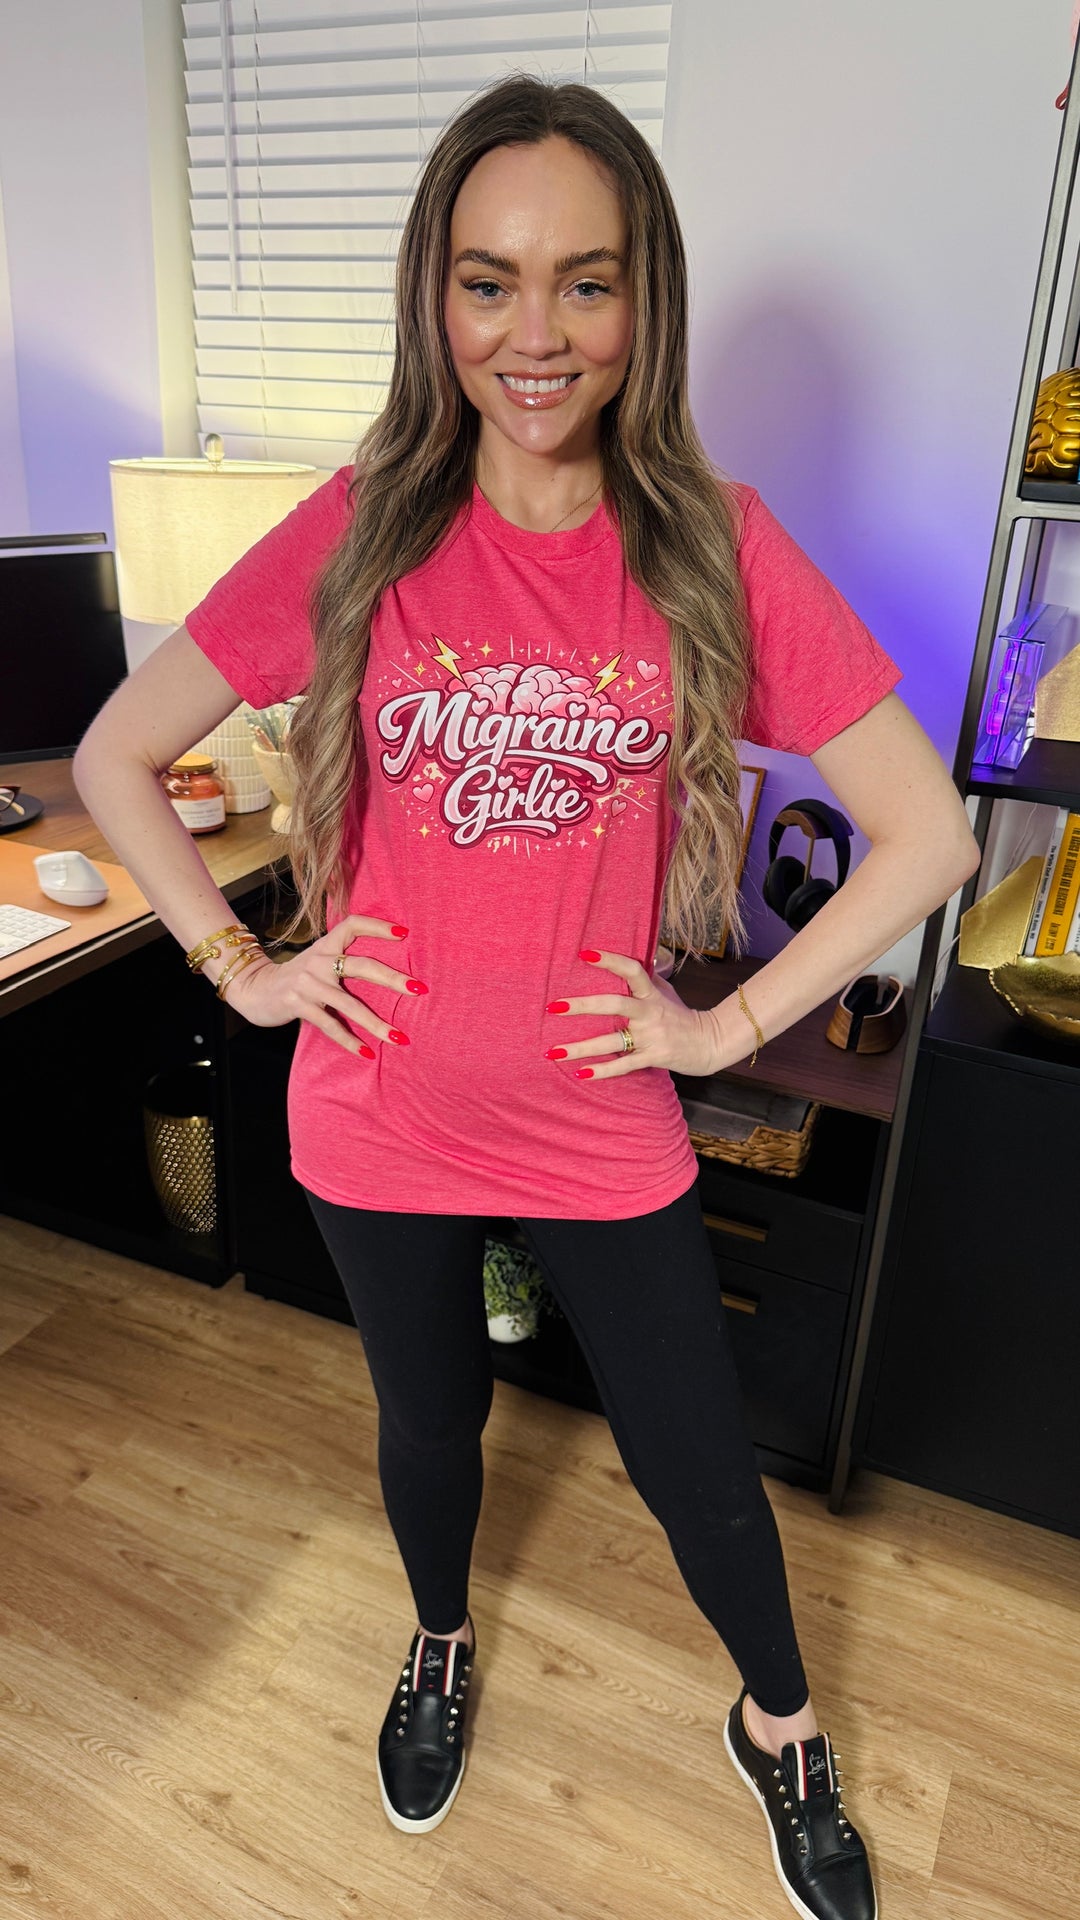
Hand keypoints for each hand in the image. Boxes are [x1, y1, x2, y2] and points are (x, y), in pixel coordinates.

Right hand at [224, 913, 422, 1057]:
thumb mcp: (317, 960)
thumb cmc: (296, 977)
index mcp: (325, 945)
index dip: (378, 926)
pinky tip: (366, 1053)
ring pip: (349, 1004)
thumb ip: (341, 958)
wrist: (254, 989)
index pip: (353, 925)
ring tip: (399, 1038)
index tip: (404, 933)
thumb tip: (384, 969)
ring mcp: (308, 984)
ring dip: (377, 1023)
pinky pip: (330, 1025)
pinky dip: (349, 1041)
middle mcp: (318, 961)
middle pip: (362, 966)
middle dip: (393, 979)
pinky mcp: (298, 1005)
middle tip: (419, 990)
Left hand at [546, 947, 719, 1079]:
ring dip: (580, 1048)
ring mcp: (650, 1037)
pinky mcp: (652, 1057)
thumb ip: (647, 977)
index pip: (631, 970)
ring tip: (553, 1051)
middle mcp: (649, 1013)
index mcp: (651, 993)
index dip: (610, 960)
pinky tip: (580, 1073)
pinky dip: (602, 1071)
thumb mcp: (666, 991)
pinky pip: (623, 1066)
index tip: (584, 954)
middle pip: (613, 1005)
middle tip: (553, 1007)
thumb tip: (637, 956)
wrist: (709, 1043)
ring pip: (610, 1041)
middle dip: (581, 1006)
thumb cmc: (681, 1015)